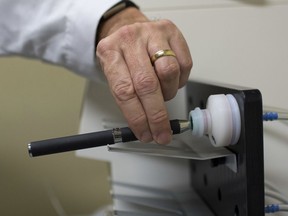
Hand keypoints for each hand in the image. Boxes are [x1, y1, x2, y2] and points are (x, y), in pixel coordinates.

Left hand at [96, 7, 191, 143]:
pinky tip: (170, 81)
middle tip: (162, 132)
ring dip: (168, 94)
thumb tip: (145, 128)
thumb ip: (128, 99)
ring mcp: (152, 33)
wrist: (128, 29)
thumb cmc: (122, 56)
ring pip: (169, 72)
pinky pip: (184, 64)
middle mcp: (130, 39)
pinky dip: (179, 81)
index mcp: (110, 53)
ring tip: (162, 96)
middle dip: (157, 116)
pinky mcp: (171, 31)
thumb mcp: (114, 75)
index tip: (146, 134)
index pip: (124, 92)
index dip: (137, 118)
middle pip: (147, 84)